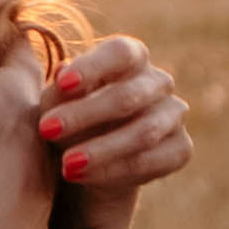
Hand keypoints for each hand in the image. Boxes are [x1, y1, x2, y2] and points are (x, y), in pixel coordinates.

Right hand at [0, 0, 55, 225]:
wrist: (14, 196)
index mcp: (26, 70)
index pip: (13, 33)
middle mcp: (36, 96)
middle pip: (18, 67)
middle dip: (1, 55)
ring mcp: (36, 129)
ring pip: (21, 100)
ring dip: (6, 94)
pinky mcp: (33, 161)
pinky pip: (21, 132)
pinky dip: (9, 126)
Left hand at [35, 33, 190, 222]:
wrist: (93, 157)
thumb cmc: (71, 114)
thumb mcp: (57, 101)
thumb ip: (60, 90)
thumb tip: (62, 72)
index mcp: (131, 56)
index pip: (120, 52)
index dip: (93, 66)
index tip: (61, 83)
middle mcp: (158, 81)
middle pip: (128, 95)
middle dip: (85, 115)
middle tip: (47, 130)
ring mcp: (173, 114)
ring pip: (144, 132)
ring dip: (102, 150)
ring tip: (66, 165)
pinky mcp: (180, 149)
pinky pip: (153, 161)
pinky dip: (116, 171)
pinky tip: (84, 176)